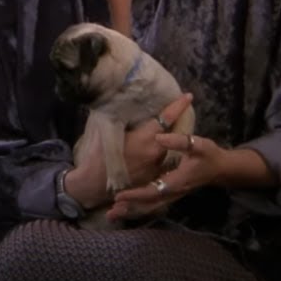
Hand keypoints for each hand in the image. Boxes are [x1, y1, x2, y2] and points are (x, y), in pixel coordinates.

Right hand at [64, 93, 193, 208]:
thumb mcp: (106, 130)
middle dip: (172, 126)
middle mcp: (155, 153)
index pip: (166, 118)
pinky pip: (157, 165)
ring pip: (164, 151)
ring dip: (163, 143)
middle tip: (173, 116)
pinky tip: (146, 156)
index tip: (188, 96)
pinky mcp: (150, 180)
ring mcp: (154, 168)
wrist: (92, 184)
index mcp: (146, 138)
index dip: (178, 106)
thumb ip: (119, 119)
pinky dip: (156, 158)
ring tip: (158, 138)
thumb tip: (121, 106)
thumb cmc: (97, 155)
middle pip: (169, 135)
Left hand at [107, 132, 225, 222]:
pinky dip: (139, 207)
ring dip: (132, 211)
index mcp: (177, 181)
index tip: (119, 196)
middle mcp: (173, 192)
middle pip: (149, 204)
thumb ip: (179, 141)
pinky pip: (153, 204)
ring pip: (150, 207)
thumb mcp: (197, 144)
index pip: (153, 191)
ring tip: (112, 215)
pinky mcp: (171, 194)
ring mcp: (172, 195)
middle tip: (110, 213)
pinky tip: (127, 208)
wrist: (220, 168)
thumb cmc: (209, 155)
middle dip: (130, 209)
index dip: (136, 194)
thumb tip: (159, 137)